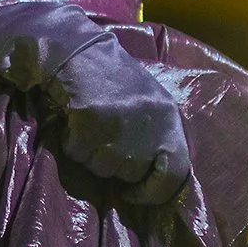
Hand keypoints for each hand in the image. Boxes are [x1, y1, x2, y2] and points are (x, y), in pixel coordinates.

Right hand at [39, 27, 191, 206]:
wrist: (81, 52)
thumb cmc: (117, 81)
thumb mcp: (151, 107)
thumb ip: (157, 140)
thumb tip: (153, 180)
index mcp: (170, 121)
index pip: (176, 175)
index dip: (153, 192)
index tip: (133, 194)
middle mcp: (150, 125)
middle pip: (131, 174)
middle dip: (114, 164)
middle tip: (105, 138)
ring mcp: (121, 125)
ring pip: (101, 167)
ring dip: (91, 154)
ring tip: (92, 125)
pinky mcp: (91, 121)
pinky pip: (78, 154)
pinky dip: (72, 143)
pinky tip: (76, 120)